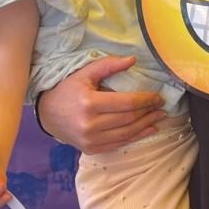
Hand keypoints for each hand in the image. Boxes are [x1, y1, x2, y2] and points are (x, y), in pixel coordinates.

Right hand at [37, 55, 165, 153]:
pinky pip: (119, 143)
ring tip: (159, 117)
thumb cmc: (67, 90)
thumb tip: (133, 60)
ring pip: (127, 133)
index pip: (126, 103)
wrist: (47, 115)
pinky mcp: (91, 149)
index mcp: (89, 103)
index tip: (158, 96)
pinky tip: (148, 130)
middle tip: (161, 106)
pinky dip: (136, 137)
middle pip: (129, 119)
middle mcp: (90, 124)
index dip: (146, 100)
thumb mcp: (85, 73)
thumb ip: (108, 65)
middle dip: (149, 112)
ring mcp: (90, 139)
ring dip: (146, 125)